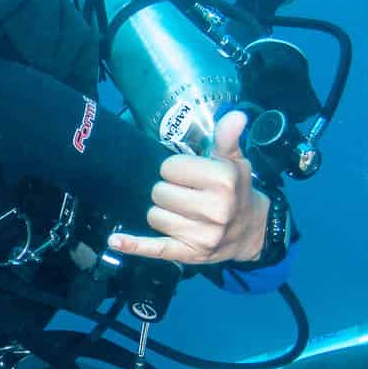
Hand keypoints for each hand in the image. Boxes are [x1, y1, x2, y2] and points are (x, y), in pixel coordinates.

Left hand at [108, 110, 269, 265]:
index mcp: (223, 181)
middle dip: (167, 191)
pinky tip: (115, 240)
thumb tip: (235, 115)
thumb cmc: (236, 190)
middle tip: (185, 194)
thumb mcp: (235, 161)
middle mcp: (213, 209)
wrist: (251, 230)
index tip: (188, 175)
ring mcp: (200, 235)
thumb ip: (227, 138)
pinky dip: (133, 245)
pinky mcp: (188, 254)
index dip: (175, 169)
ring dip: (161, 212)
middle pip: (159, 192)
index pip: (170, 168)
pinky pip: (154, 248)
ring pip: (153, 216)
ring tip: (181, 212)